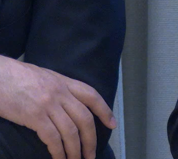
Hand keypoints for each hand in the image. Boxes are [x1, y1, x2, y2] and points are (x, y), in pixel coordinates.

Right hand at [0, 55, 116, 158]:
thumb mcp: (44, 77)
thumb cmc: (15, 77)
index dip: (104, 111)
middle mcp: (60, 93)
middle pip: (85, 118)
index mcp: (64, 82)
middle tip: (91, 154)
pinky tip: (59, 158)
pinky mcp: (34, 116)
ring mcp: (48, 104)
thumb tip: (67, 105)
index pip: (92, 96)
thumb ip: (58, 89)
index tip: (112, 124)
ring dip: (75, 150)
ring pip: (71, 131)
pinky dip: (58, 151)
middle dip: (91, 139)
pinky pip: (52, 138)